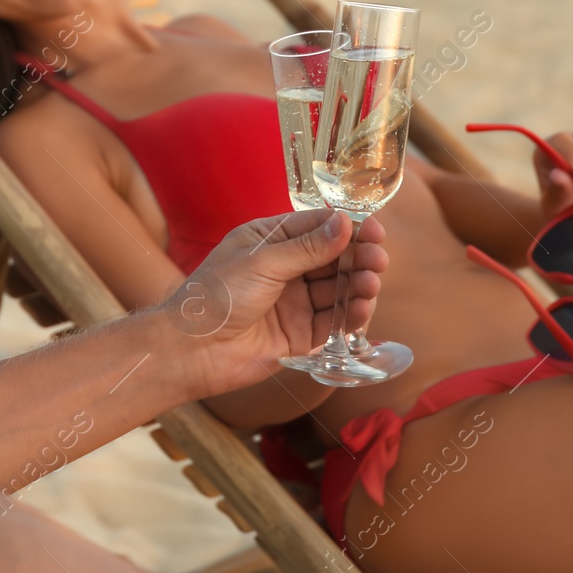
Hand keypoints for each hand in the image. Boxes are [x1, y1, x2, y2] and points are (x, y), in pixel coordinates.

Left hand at [160, 210, 386, 397]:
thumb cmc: (217, 296)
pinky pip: (333, 322)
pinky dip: (351, 316)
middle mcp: (284, 269)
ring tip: (371, 285)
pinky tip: (362, 309)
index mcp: (269, 241)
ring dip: (359, 286)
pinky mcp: (299, 334)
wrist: (193, 350)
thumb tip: (345, 222)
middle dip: (359, 258)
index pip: (317, 228)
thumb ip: (307, 247)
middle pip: (333, 259)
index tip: (375, 231)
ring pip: (337, 290)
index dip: (348, 228)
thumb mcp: (263, 263)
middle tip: (378, 260)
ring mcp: (293, 302)